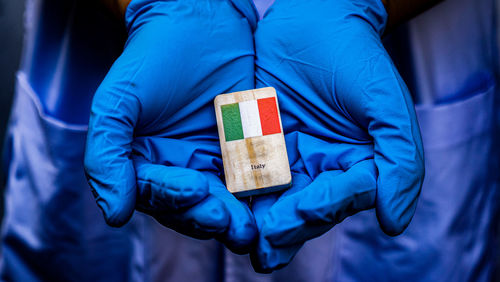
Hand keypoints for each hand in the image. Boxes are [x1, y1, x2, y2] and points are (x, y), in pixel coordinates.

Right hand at [84, 0, 257, 253]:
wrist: (199, 23)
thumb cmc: (153, 57)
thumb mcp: (119, 101)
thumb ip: (107, 154)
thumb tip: (113, 214)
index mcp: (145, 165)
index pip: (156, 195)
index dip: (174, 197)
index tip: (196, 189)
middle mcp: (179, 170)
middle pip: (192, 208)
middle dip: (210, 216)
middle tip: (231, 222)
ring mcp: (213, 163)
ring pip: (224, 202)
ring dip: (237, 217)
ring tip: (250, 226)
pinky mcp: (245, 153)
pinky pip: (253, 178)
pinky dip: (260, 193)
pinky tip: (272, 200)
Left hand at [250, 0, 423, 271]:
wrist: (313, 21)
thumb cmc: (356, 59)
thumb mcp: (387, 106)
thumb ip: (399, 162)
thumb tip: (394, 223)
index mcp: (356, 169)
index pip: (342, 198)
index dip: (325, 207)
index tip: (305, 211)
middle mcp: (320, 173)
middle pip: (304, 211)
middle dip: (286, 227)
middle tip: (266, 242)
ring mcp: (286, 162)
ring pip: (272, 201)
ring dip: (257, 222)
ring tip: (244, 239)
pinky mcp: (255, 148)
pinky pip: (244, 173)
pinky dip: (233, 190)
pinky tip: (220, 203)